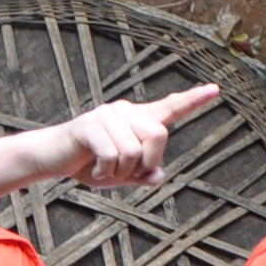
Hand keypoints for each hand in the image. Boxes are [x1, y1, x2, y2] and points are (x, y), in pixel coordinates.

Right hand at [0, 86, 218, 202]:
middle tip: (123, 174)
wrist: (50, 158)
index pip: (170, 108)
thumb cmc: (89, 165)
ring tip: (102, 170)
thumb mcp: (121, 175)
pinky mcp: (90, 125)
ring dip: (120, 173)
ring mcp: (107, 115)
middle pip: (158, 136)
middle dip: (146, 164)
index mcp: (136, 119)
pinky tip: (92, 171)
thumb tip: (158, 176)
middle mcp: (125, 111)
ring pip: (134, 152)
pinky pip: (113, 157)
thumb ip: (144, 175)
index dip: (193, 101)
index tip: (215, 90)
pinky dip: (105, 174)